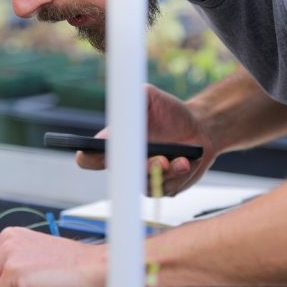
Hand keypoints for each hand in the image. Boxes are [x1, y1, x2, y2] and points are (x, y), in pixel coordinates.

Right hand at [77, 84, 217, 195]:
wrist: (199, 127)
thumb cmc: (169, 111)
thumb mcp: (148, 96)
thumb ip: (131, 98)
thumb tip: (119, 106)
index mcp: (115, 145)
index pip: (89, 158)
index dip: (87, 157)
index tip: (96, 151)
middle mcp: (126, 165)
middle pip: (121, 176)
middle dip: (141, 167)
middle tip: (158, 160)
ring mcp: (144, 178)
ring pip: (147, 185)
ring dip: (165, 172)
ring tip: (180, 160)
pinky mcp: (164, 187)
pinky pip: (165, 189)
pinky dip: (178, 176)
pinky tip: (186, 162)